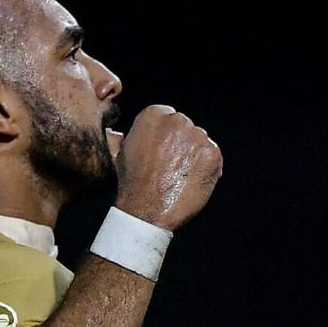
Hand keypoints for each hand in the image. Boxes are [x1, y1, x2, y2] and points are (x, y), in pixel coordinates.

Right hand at [112, 105, 222, 231]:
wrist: (146, 210)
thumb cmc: (131, 184)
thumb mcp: (118, 156)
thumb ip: (122, 139)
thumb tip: (115, 133)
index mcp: (153, 115)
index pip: (166, 116)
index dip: (163, 136)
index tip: (158, 151)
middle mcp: (177, 120)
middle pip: (185, 127)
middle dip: (180, 143)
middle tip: (168, 166)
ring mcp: (197, 136)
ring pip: (200, 141)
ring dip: (193, 155)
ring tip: (178, 176)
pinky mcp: (212, 153)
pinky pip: (213, 157)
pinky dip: (206, 168)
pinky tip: (190, 182)